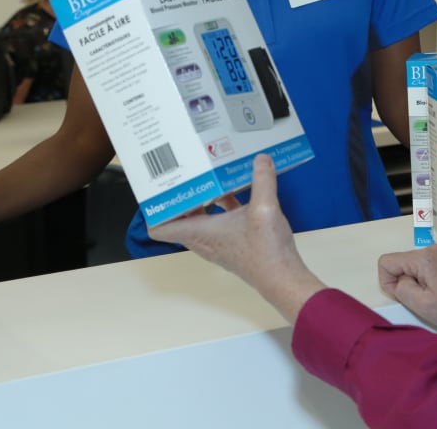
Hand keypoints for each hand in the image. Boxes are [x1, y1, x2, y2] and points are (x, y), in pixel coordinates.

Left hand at [147, 154, 324, 322]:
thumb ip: (262, 179)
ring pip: (199, 220)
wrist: (282, 277)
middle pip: (179, 219)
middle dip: (179, 199)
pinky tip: (237, 194)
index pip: (160, 228)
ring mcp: (218, 243)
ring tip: (208, 180)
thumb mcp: (265, 207)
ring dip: (202, 202)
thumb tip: (261, 159)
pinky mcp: (233, 244)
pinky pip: (218, 222)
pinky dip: (222, 208)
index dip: (154, 210)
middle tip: (183, 177)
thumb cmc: (266, 250)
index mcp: (200, 232)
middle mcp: (204, 240)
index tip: (157, 190)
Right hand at [378, 245, 436, 337]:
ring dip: (416, 284)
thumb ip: (401, 289)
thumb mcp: (422, 305)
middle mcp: (432, 250)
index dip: (389, 282)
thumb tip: (398, 281)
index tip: (406, 296)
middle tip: (423, 299)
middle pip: (400, 263)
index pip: (387, 262)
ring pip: (411, 268)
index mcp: (424, 257)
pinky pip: (424, 269)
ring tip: (434, 297)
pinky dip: (426, 282)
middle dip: (405, 283)